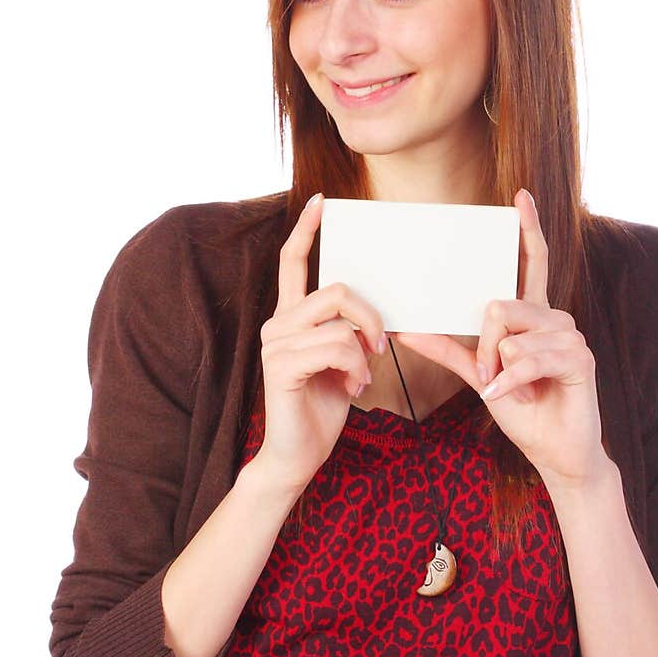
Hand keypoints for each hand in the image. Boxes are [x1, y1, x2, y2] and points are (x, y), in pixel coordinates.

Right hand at [254, 193, 386, 492]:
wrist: (298, 454)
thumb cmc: (322, 406)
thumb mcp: (345, 361)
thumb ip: (349, 331)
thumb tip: (374, 315)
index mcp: (291, 317)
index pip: (293, 262)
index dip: (306, 230)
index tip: (321, 202)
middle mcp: (277, 323)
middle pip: (338, 289)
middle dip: (372, 316)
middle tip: (381, 346)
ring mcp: (276, 344)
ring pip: (341, 321)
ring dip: (365, 351)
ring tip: (361, 377)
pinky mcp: (281, 366)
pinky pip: (337, 347)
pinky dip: (356, 368)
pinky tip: (351, 388)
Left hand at [393, 189, 611, 489]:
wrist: (554, 451)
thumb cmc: (521, 409)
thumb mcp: (477, 375)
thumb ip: (446, 348)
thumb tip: (403, 329)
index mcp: (533, 315)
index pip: (532, 262)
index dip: (527, 229)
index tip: (519, 197)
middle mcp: (555, 317)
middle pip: (501, 304)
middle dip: (484, 346)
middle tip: (487, 377)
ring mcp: (571, 335)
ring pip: (511, 333)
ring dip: (499, 369)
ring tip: (509, 391)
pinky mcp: (581, 358)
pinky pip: (527, 358)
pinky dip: (512, 383)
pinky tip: (517, 398)